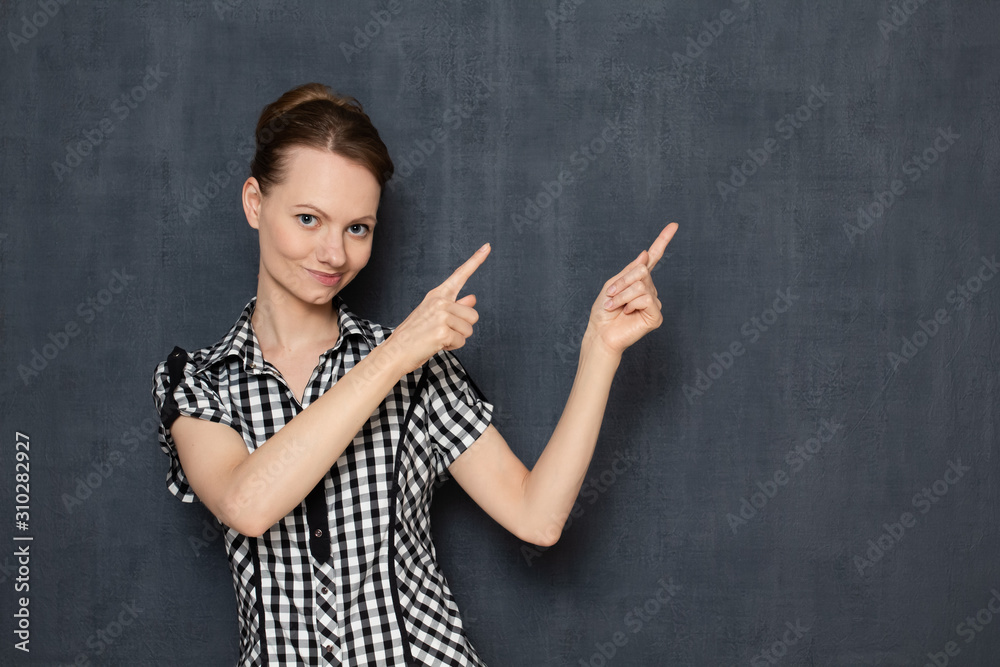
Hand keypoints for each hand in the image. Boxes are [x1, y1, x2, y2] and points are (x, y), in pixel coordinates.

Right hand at [386, 243, 491, 375]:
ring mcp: (441, 315)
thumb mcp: (434, 316)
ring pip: (469, 329)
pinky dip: (452, 346)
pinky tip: (436, 344)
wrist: (395, 351)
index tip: (488, 246)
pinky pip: (461, 341)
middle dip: (463, 328)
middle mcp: (439, 301)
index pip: (460, 275)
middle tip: (442, 332)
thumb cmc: (414, 335)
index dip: (476, 260)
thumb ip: (455, 306)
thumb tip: (472, 298)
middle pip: (473, 315)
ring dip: (457, 338)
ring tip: (437, 338)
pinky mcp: (442, 331)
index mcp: (437, 295)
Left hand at [584, 223, 677, 355]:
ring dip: (622, 294)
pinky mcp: (656, 316)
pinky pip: (645, 298)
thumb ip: (630, 270)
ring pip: (642, 284)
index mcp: (639, 281)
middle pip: (642, 270)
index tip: (674, 225)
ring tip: (615, 306)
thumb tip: (646, 254)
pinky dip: (630, 303)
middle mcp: (649, 290)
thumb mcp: (613, 284)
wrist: (600, 332)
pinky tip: (627, 313)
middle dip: (622, 281)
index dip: (663, 241)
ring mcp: (654, 303)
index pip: (654, 258)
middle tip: (611, 295)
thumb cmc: (604, 311)